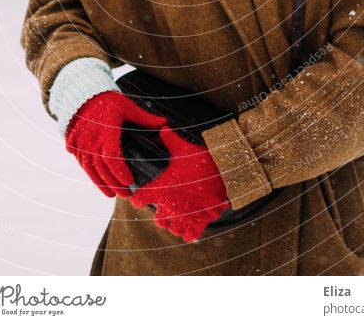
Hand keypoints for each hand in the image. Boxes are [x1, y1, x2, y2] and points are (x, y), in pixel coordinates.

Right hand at [65, 90, 166, 198]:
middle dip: (113, 183)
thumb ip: (145, 118)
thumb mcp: (128, 107)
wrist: (83, 94)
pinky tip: (98, 182)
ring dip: (99, 183)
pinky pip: (81, 162)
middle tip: (125, 194)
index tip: (130, 182)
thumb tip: (164, 123)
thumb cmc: (109, 101)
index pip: (112, 156)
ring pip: (89, 168)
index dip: (120, 171)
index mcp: (107, 130)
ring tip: (111, 194)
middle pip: (101, 167)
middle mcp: (92, 138)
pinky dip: (90, 174)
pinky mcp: (74, 143)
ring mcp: (81, 142)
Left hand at [130, 124, 230, 241]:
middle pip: (158, 220)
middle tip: (168, 205)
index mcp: (162, 189)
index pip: (140, 199)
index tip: (142, 196)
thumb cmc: (201, 159)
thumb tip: (163, 127)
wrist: (224, 171)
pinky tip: (193, 222)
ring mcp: (185, 216)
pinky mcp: (200, 221)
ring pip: (173, 229)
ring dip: (176, 223)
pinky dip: (190, 231)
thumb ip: (170, 139)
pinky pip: (190, 235)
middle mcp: (171, 206)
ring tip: (181, 214)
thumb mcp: (183, 147)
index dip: (139, 198)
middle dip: (162, 214)